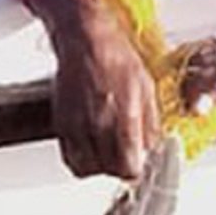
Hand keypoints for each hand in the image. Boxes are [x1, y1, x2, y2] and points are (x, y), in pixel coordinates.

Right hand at [37, 0, 160, 179]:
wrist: (86, 44)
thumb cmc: (116, 59)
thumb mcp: (146, 88)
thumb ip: (150, 123)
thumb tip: (152, 148)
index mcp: (124, 115)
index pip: (128, 165)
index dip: (135, 171)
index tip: (138, 167)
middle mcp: (98, 124)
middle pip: (108, 170)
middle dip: (119, 169)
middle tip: (124, 161)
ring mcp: (77, 127)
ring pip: (87, 169)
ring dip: (99, 168)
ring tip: (107, 156)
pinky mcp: (62, 126)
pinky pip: (70, 158)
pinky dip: (81, 162)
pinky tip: (91, 152)